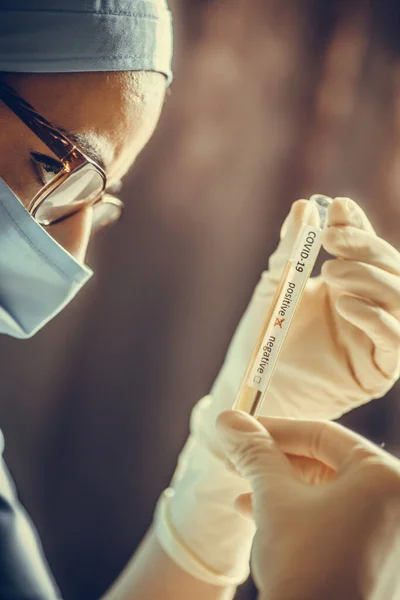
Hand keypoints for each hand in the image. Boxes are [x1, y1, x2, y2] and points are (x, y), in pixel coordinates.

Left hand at [211, 197, 399, 426]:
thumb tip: (303, 207)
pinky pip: (394, 341)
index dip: (357, 226)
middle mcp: (369, 307)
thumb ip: (290, 253)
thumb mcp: (274, 289)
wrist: (249, 386)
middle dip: (365, 247)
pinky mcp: (378, 370)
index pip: (366, 248)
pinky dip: (376, 318)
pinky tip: (346, 305)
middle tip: (331, 239)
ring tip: (331, 271)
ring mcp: (377, 339)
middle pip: (391, 269)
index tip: (337, 208)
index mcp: (349, 285)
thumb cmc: (259, 338)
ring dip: (371, 278)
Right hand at [217, 410, 399, 599]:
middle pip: (325, 463)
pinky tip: (258, 514)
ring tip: (242, 490)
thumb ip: (254, 452)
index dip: (276, 429)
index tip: (243, 428)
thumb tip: (229, 420)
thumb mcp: (274, 497)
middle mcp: (397, 503)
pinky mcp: (377, 559)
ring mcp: (390, 534)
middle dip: (274, 462)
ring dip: (280, 488)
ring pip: (327, 493)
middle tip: (239, 457)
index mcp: (385, 478)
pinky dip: (298, 513)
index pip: (322, 435)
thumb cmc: (305, 566)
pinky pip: (335, 519)